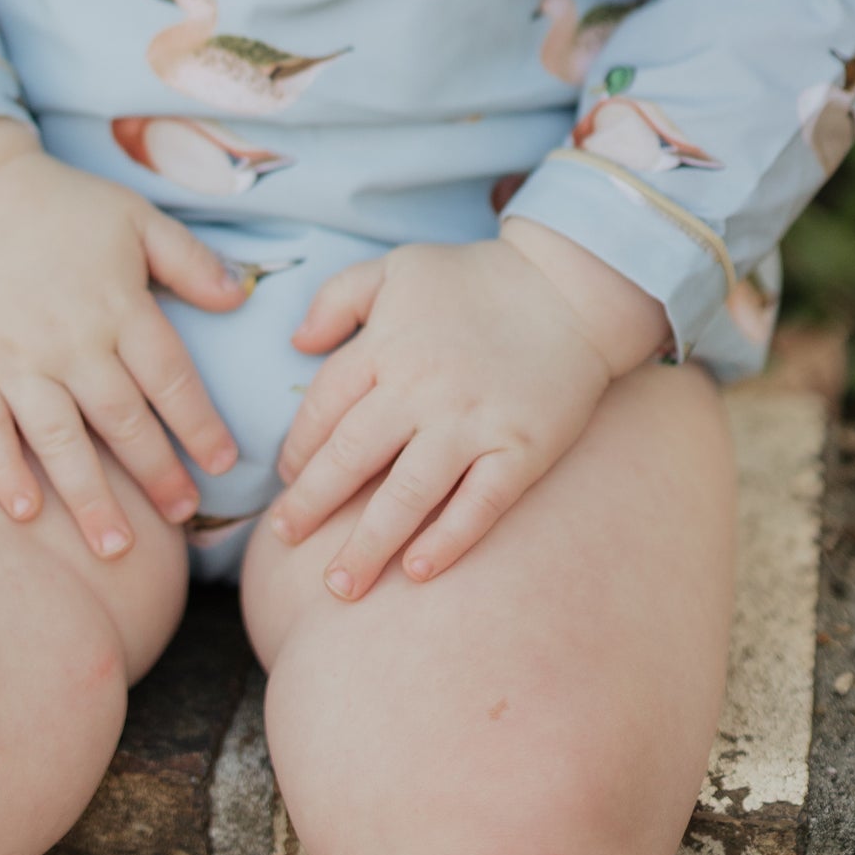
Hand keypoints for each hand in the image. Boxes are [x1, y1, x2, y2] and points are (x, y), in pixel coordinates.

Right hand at [0, 122, 246, 560]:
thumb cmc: (62, 206)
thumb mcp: (136, 217)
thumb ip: (189, 260)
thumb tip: (241, 299)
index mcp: (118, 304)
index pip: (171, 378)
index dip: (200, 425)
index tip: (224, 465)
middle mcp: (69, 339)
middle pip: (122, 420)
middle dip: (156, 473)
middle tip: (182, 516)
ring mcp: (12, 356)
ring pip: (59, 438)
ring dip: (89, 495)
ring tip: (115, 545)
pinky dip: (2, 471)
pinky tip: (26, 513)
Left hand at [266, 228, 664, 599]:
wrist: (569, 286)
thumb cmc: (475, 278)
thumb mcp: (397, 266)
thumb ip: (338, 297)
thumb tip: (297, 343)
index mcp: (386, 346)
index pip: (323, 406)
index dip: (299, 448)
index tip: (289, 479)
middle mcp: (421, 388)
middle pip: (352, 457)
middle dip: (311, 505)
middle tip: (285, 542)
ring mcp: (473, 422)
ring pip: (407, 494)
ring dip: (369, 544)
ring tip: (339, 588)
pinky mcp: (521, 447)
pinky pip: (479, 504)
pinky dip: (448, 540)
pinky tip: (417, 572)